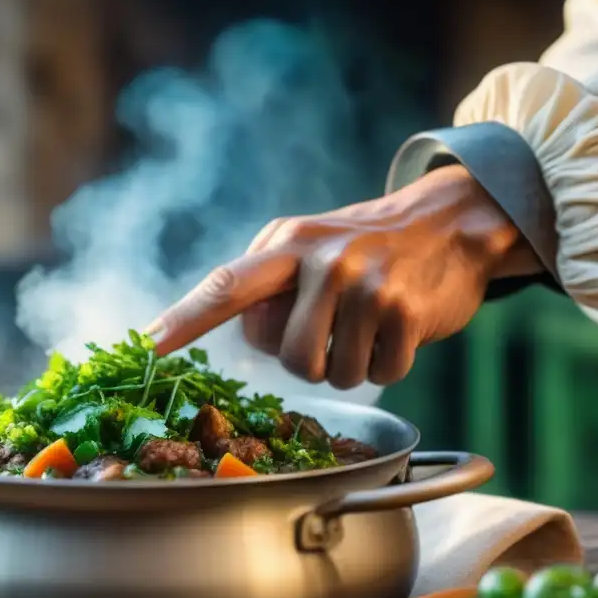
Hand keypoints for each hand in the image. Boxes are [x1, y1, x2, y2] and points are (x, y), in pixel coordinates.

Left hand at [147, 165, 542, 388]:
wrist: (452, 222)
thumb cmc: (368, 246)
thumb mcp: (312, 243)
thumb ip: (271, 281)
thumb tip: (242, 332)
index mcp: (286, 243)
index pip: (225, 286)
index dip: (182, 319)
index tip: (145, 348)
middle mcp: (322, 260)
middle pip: (288, 358)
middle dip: (311, 360)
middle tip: (338, 329)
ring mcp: (365, 285)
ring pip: (334, 374)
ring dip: (353, 364)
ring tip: (372, 324)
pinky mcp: (405, 312)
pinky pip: (382, 375)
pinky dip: (392, 363)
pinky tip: (401, 327)